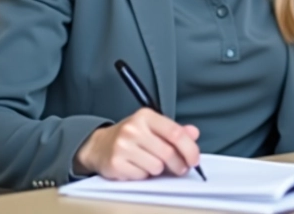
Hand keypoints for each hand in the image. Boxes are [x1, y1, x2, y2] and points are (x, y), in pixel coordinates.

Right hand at [73, 108, 201, 179]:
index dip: (189, 148)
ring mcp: (123, 146)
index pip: (175, 132)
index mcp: (145, 116)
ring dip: (158, 170)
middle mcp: (133, 129)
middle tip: (180, 168)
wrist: (99, 146)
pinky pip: (141, 176)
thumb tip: (194, 133)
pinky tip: (137, 167)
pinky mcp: (116, 163)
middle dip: (178, 164)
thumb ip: (174, 130)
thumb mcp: (152, 127)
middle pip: (168, 152)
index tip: (194, 159)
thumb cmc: (131, 137)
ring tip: (150, 162)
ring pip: (156, 167)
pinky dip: (143, 175)